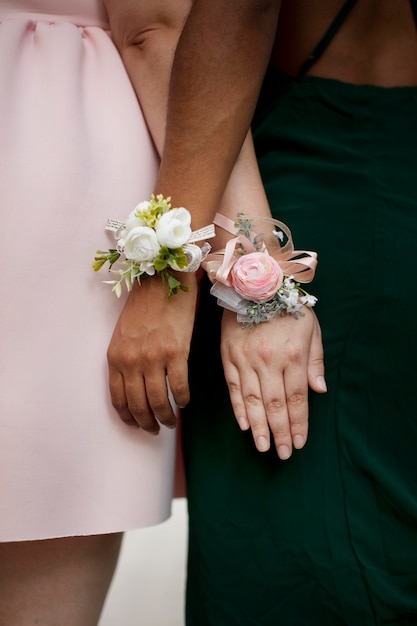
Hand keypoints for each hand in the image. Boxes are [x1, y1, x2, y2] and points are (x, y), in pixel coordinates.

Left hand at [107, 273, 197, 431]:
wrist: (164, 280)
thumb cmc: (145, 305)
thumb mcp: (124, 334)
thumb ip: (125, 360)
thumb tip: (135, 386)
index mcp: (115, 357)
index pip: (117, 398)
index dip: (127, 417)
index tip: (136, 424)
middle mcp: (131, 361)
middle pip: (138, 405)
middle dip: (147, 423)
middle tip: (155, 429)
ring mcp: (154, 358)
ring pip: (159, 402)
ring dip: (166, 417)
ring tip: (171, 422)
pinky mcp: (176, 353)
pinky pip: (179, 388)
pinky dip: (183, 400)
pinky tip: (185, 402)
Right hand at [221, 307, 325, 458]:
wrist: (254, 284)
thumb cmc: (288, 305)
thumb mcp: (311, 328)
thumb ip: (315, 360)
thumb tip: (319, 390)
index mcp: (293, 356)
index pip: (297, 398)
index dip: (298, 423)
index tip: (299, 443)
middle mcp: (269, 362)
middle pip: (275, 405)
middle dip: (280, 432)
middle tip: (281, 454)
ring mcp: (246, 361)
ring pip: (253, 401)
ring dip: (259, 427)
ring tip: (263, 446)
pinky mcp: (229, 357)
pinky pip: (234, 388)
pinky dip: (239, 408)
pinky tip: (244, 425)